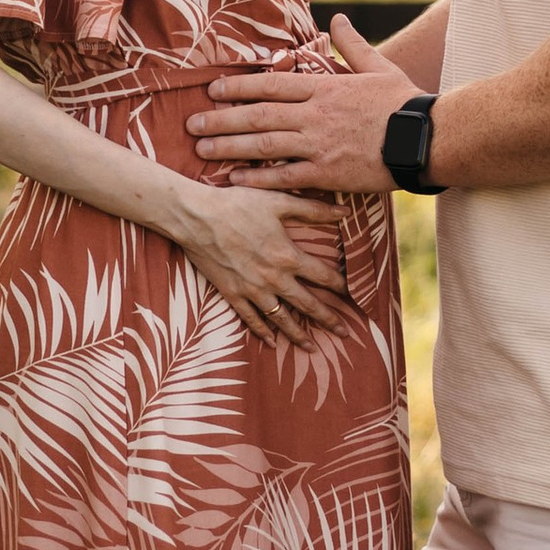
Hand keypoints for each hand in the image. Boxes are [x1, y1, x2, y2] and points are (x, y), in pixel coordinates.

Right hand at [173, 179, 351, 346]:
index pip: (323, 276)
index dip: (341, 286)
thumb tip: (344, 212)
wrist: (196, 217)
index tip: (353, 295)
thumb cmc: (237, 204)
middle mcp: (273, 279)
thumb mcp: (278, 201)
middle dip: (329, 319)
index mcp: (287, 256)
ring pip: (281, 318)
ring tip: (313, 348)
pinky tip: (272, 342)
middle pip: (308, 304)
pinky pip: (251, 319)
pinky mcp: (232, 294)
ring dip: (299, 334)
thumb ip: (313, 209)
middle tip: (345, 333)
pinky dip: (263, 332)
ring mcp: (252, 290)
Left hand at [188, 15, 420, 197]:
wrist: (425, 139)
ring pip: (264, 144)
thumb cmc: (403, 103)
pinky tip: (235, 180)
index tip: (213, 89)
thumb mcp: (378, 66)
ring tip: (202, 149)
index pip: (270, 85)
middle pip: (257, 115)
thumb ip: (352, 45)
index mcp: (324, 88)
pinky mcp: (326, 174)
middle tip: (192, 124)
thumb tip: (338, 19)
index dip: (238, 87)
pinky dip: (257, 179)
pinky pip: (284, 177)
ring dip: (229, 147)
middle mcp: (314, 115)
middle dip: (221, 119)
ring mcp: (318, 145)